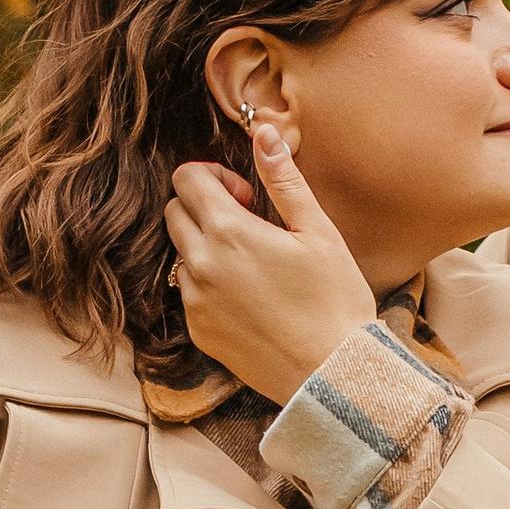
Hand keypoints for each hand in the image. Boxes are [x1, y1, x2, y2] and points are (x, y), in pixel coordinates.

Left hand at [164, 124, 377, 403]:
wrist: (332, 375)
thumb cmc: (335, 300)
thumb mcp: (318, 232)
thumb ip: (284, 180)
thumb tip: (263, 132)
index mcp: (228, 232)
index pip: (187, 179)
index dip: (215, 176)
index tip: (247, 195)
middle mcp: (199, 264)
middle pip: (174, 211)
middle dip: (204, 207)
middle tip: (249, 225)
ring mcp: (194, 301)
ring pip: (179, 253)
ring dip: (204, 246)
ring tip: (251, 264)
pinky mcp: (198, 331)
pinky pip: (189, 292)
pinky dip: (209, 284)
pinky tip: (250, 298)